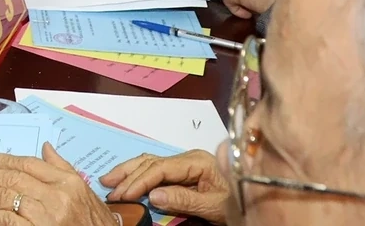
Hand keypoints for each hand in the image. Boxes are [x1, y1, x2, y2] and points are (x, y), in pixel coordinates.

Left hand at [0, 145, 117, 225]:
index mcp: (67, 183)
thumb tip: (45, 147)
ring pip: (4, 199)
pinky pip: (4, 222)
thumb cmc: (94, 222)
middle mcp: (56, 197)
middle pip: (12, 180)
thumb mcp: (84, 193)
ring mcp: (45, 218)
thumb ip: (62, 168)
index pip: (29, 165)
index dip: (5, 160)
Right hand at [103, 150, 230, 224]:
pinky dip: (139, 175)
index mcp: (197, 161)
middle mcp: (189, 158)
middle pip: (151, 162)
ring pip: (151, 163)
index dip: (140, 181)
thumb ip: (185, 200)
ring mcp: (186, 165)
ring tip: (109, 180)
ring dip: (129, 172)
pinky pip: (157, 171)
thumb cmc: (239, 203)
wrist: (255, 200)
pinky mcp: (184, 174)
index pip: (161, 168)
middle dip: (128, 175)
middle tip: (108, 188)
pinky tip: (127, 180)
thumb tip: (153, 196)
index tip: (124, 195)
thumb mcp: (215, 206)